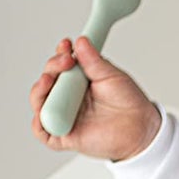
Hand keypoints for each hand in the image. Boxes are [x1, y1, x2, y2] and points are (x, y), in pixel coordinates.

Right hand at [29, 35, 160, 159]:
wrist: (140, 128)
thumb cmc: (128, 103)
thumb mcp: (111, 76)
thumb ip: (93, 61)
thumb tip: (81, 41)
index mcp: (77, 82)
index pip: (59, 66)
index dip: (59, 55)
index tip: (66, 45)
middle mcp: (68, 98)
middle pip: (47, 81)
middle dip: (52, 68)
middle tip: (66, 61)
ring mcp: (65, 116)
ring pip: (40, 103)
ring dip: (39, 90)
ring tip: (50, 80)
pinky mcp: (64, 136)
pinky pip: (42, 132)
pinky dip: (38, 123)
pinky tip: (44, 111)